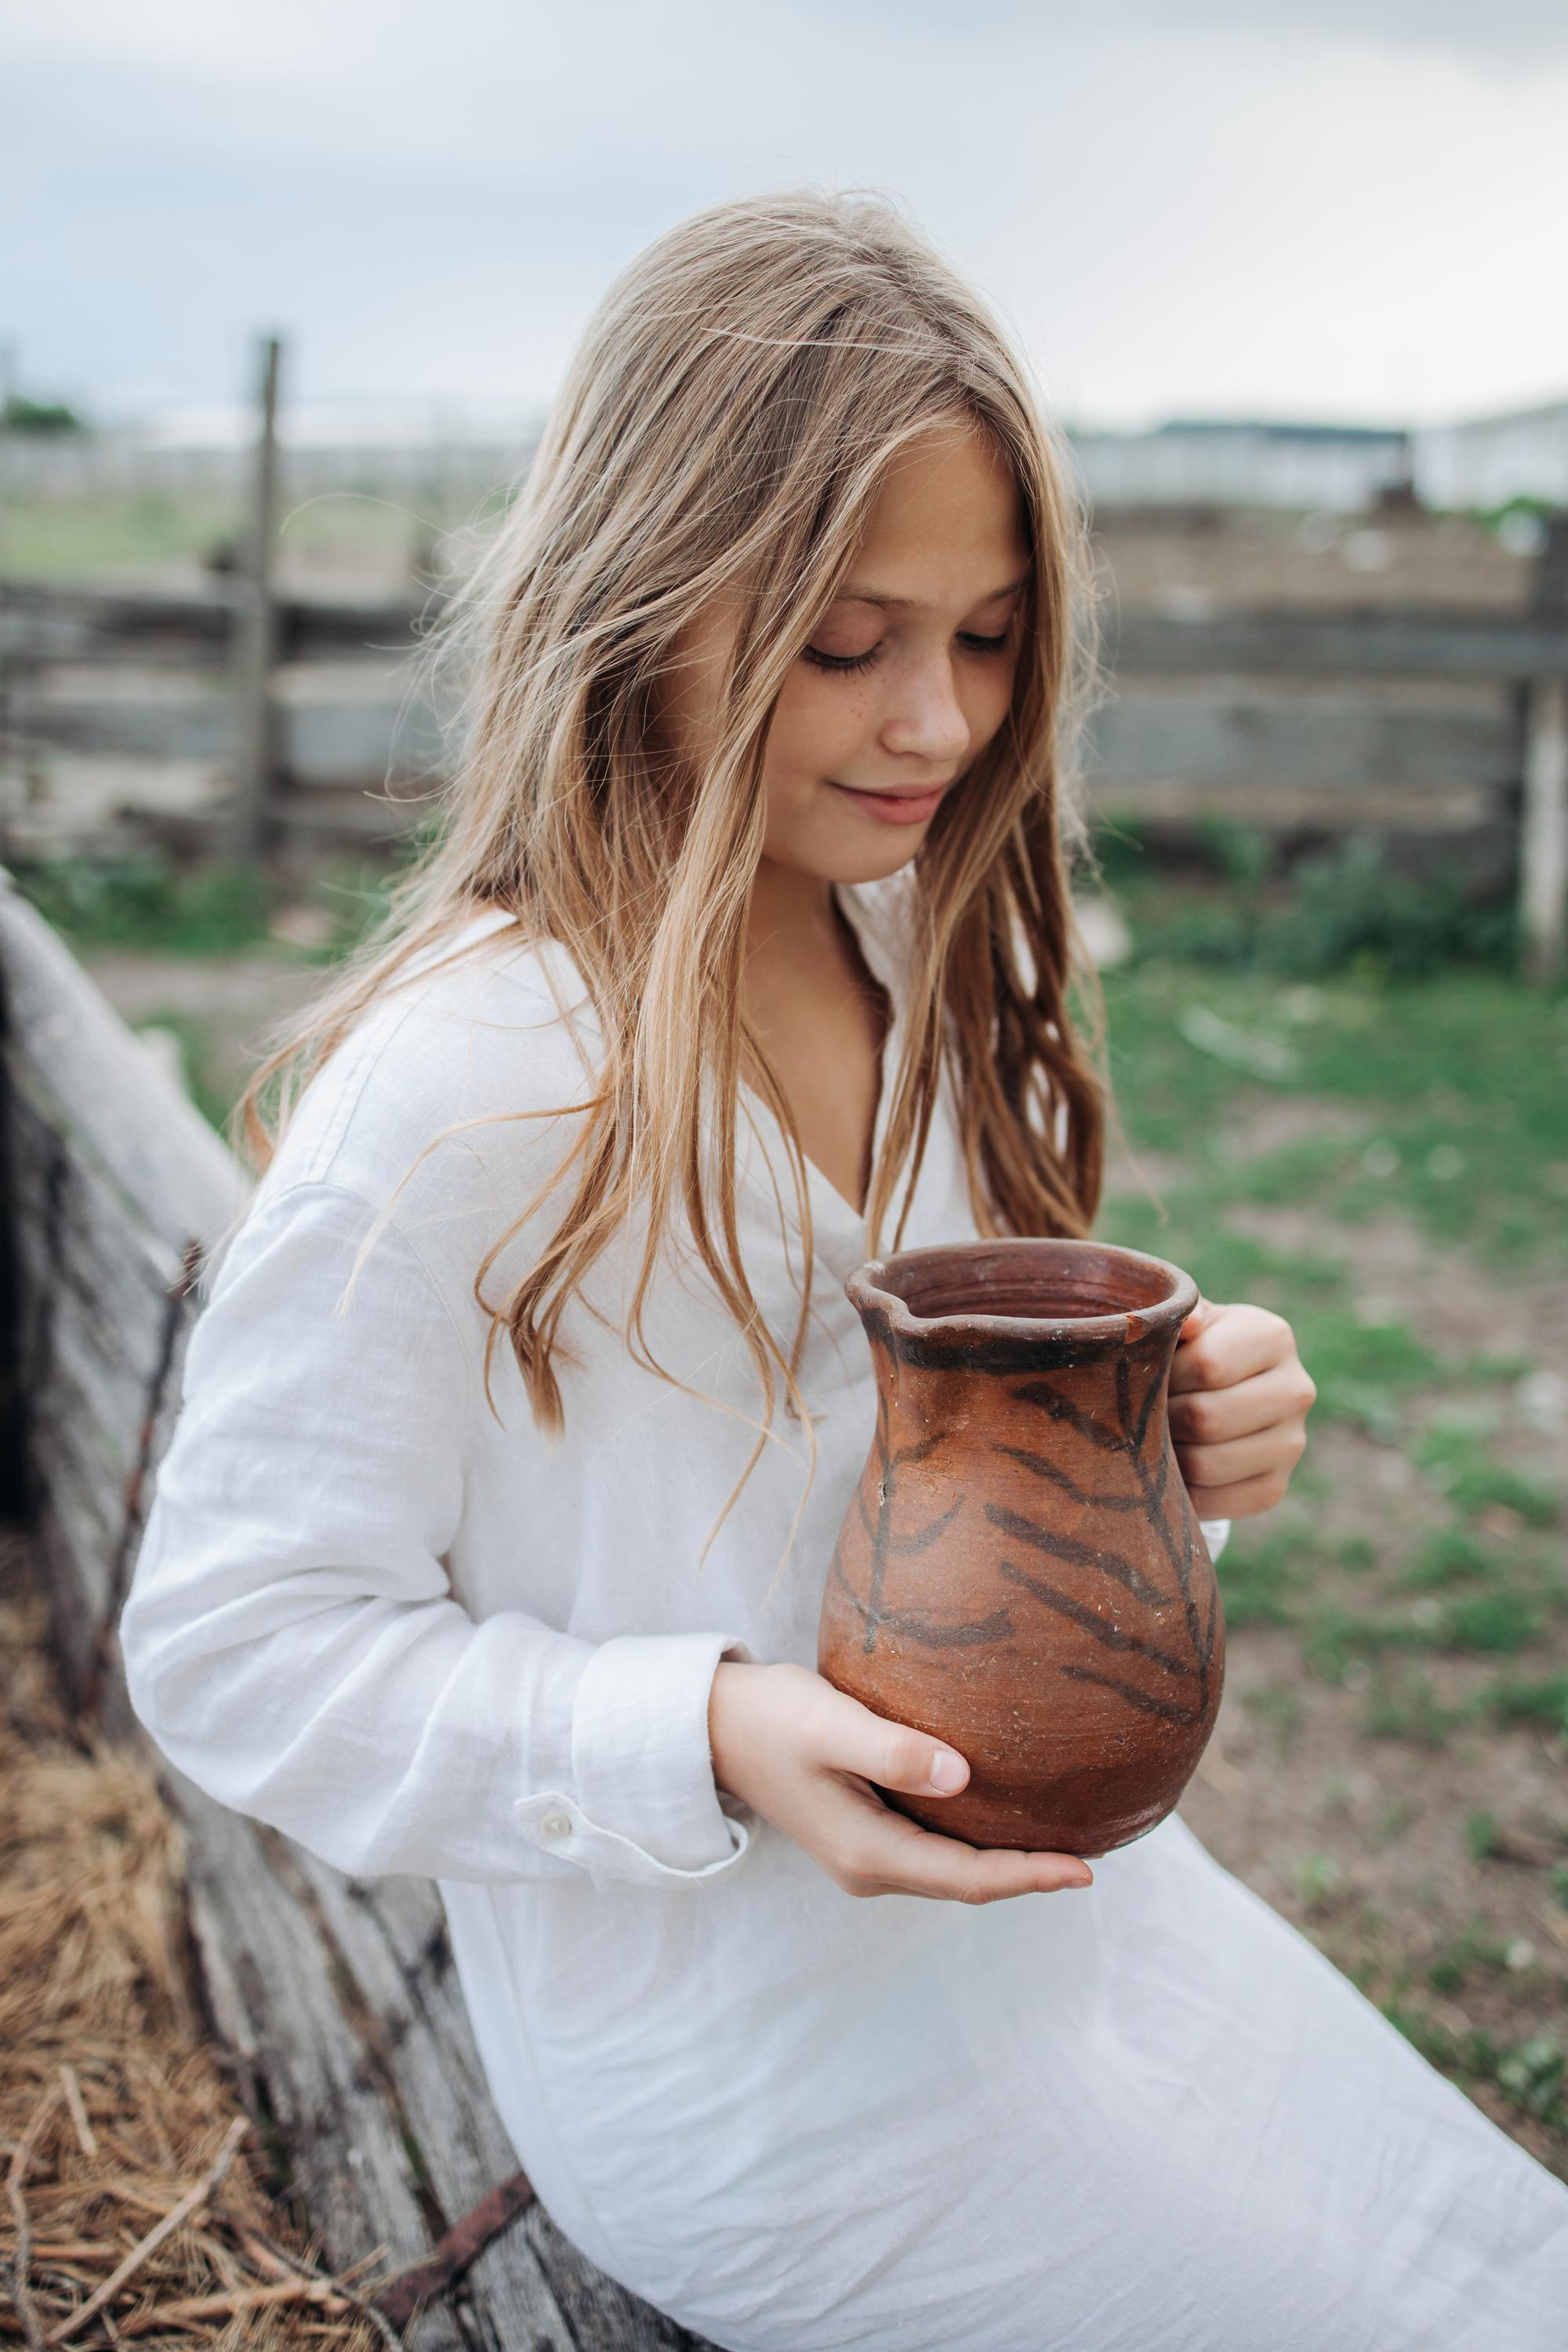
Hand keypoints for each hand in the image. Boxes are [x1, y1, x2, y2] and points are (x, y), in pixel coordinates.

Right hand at [708, 1661, 1092, 1902]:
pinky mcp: (860, 1831)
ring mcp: (862, 1854)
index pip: (969, 1878)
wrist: (711, 1726)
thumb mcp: (830, 1725)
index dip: (1031, 1876)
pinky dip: (975, 1843)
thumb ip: (893, 1751)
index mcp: (867, 1852)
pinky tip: (1002, 1817)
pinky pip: (933, 1849)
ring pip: (951, 1870)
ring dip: (1005, 1862)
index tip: (1089, 1868)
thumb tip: (963, 1776)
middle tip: (1095, 1855)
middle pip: (967, 1883)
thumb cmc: (770, 1716)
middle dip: (1029, 1874)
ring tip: (1063, 1841)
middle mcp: (867, 1866)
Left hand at [1168, 1297, 1315, 1517]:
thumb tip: (1192, 1323)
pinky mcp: (1274, 1488)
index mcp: (1273, 1336)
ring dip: (1169, 1456)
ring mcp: (1292, 1444)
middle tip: (1146, 1413)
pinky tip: (1175, 1468)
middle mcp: (1296, 1390)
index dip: (1165, 1376)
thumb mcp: (1185, 1322)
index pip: (1207, 1367)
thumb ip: (1179, 1312)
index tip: (1151, 1374)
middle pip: (1206, 1419)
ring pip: (1207, 1464)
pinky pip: (1215, 1502)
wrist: (1216, 1395)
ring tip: (1158, 1437)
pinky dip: (1184, 1491)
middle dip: (1163, 1419)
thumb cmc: (1189, 1347)